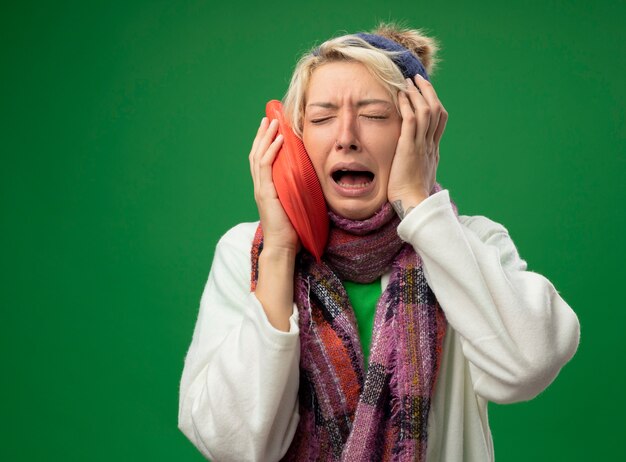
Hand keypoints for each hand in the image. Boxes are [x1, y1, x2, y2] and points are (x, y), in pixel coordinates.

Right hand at [249, 117, 299, 252]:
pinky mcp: (266, 193)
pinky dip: (271, 151)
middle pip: (256, 154)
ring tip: (272, 122)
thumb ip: (298, 191)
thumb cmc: (292, 229)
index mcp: (266, 188)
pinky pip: (266, 166)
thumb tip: (312, 180)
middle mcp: (260, 186)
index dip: (265, 143)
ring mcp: (261, 189)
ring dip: (265, 137)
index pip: (261, 160)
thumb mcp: (295, 204)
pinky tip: (279, 139)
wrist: (283, 246)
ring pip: (259, 156)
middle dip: (262, 135)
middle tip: (268, 118)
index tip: (272, 128)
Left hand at [387, 74, 447, 217]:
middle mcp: (431, 145)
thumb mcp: (418, 176)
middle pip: (437, 111)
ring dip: (417, 93)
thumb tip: (412, 161)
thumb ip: (417, 164)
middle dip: (428, 92)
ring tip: (408, 81)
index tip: (425, 93)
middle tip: (418, 79)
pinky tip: (400, 96)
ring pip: (427, 111)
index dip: (434, 103)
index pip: (439, 120)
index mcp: (434, 151)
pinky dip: (407, 105)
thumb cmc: (412, 195)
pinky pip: (411, 120)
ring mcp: (422, 145)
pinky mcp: (410, 148)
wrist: (414, 204)